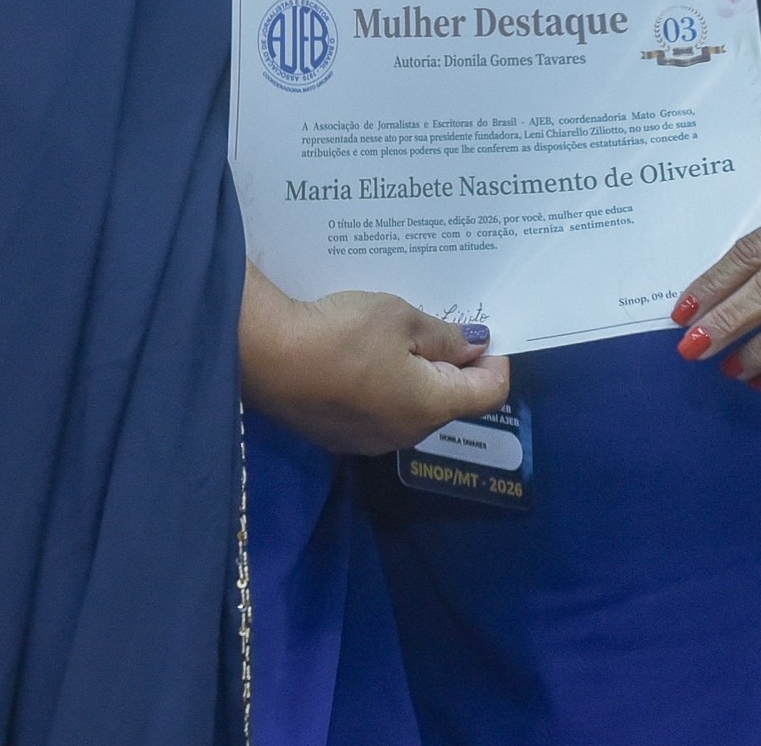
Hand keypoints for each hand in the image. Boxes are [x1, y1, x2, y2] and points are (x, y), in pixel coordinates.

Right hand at [239, 265, 509, 455]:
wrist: (264, 356)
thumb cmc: (341, 333)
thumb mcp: (400, 319)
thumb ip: (443, 336)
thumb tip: (476, 345)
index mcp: (431, 406)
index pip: (489, 393)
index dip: (497, 361)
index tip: (487, 331)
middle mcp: (407, 434)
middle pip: (449, 401)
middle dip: (453, 366)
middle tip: (440, 325)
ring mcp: (369, 441)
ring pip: (412, 408)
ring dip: (417, 377)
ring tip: (398, 337)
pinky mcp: (339, 437)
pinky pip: (379, 412)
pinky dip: (384, 387)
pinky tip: (361, 358)